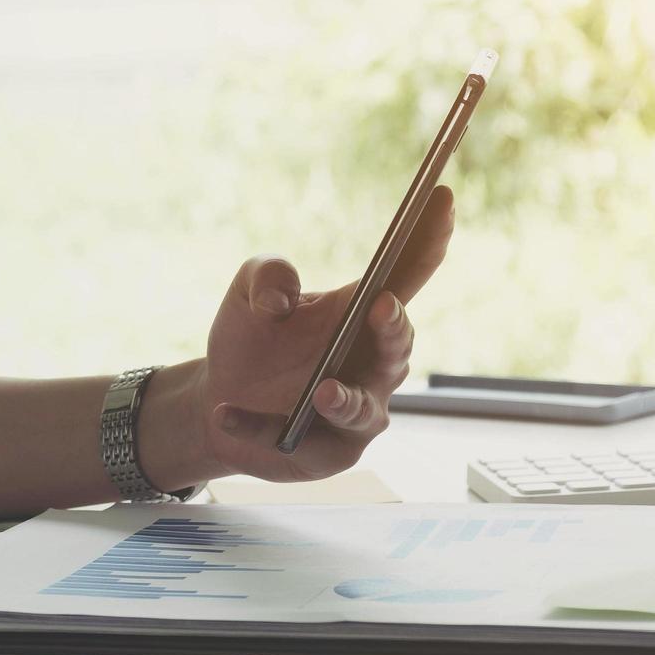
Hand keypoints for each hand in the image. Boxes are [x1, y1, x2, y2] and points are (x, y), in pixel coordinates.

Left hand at [191, 185, 454, 481]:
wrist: (215, 400)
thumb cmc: (250, 341)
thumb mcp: (246, 294)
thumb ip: (264, 276)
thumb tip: (280, 299)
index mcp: (361, 314)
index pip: (407, 274)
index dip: (428, 239)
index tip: (439, 200)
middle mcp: (371, 365)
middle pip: (398, 347)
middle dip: (393, 329)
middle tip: (380, 307)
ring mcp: (356, 414)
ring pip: (367, 412)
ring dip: (346, 400)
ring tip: (320, 390)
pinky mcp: (328, 455)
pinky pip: (302, 445)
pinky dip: (260, 429)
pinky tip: (225, 414)